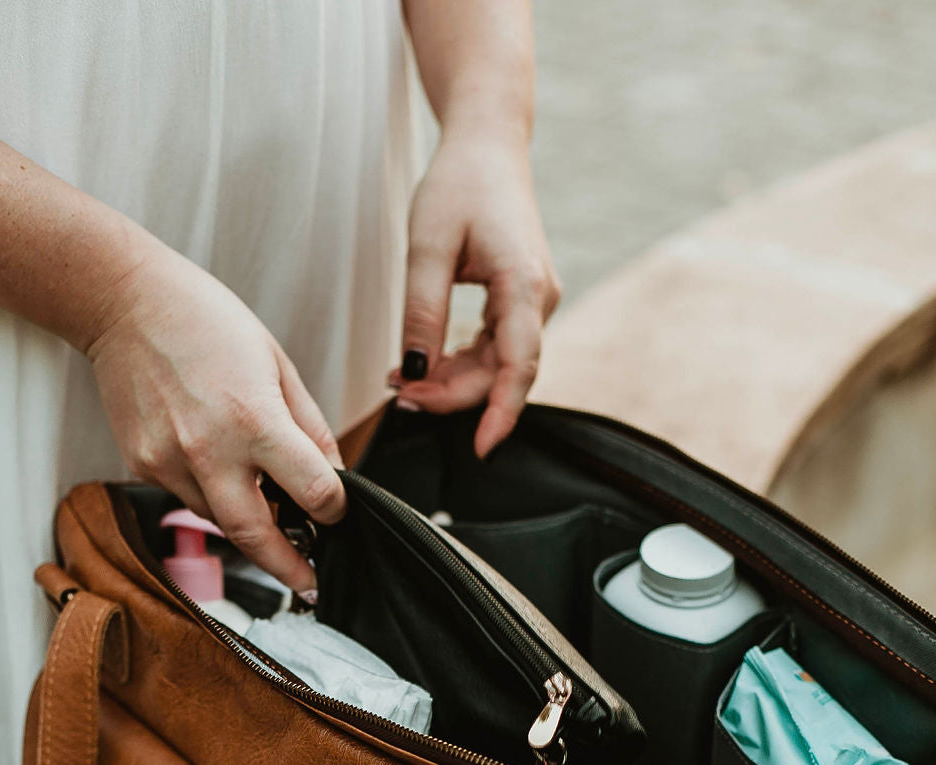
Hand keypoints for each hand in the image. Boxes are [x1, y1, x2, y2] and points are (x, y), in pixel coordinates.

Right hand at [87, 244, 345, 589]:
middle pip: (257, 539)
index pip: (314, 494)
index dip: (334, 509)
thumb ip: (310, 428)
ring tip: (259, 496)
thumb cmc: (206, 322)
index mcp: (255, 420)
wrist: (124, 302)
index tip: (337, 512)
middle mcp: (209, 450)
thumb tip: (334, 477)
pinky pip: (186, 497)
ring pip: (219, 520)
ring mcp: (169, 463)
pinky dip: (208, 491)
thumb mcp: (278, 365)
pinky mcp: (142, 465)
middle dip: (290, 569)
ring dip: (247, 520)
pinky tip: (208, 454)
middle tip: (310, 586)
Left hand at [390, 131, 559, 457]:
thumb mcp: (426, 246)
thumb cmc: (459, 184)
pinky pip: (493, 351)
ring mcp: (533, 305)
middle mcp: (539, 301)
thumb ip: (422, 314)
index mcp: (524, 286)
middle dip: (450, 394)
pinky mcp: (520, 304)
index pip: (519, 368)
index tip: (479, 449)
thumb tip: (416, 374)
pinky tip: (424, 362)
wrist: (487, 144)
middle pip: (501, 375)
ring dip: (450, 381)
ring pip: (495, 368)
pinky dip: (458, 364)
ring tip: (401, 376)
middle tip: (396, 390)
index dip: (501, 414)